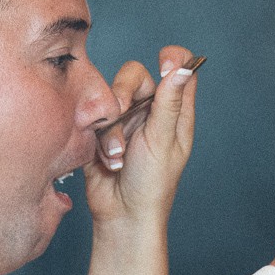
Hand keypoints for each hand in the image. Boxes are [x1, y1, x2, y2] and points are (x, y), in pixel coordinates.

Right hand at [86, 46, 198, 230]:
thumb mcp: (162, 140)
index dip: (173, 60)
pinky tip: (104, 157)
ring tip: (115, 155)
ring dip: (110, 125)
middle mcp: (150, 110)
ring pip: (109, 95)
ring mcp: (125, 119)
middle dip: (124, 94)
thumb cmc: (152, 184)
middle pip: (135, 75)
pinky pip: (91, 115)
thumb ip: (168, 101)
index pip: (179, 68)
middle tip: (122, 113)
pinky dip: (96, 134)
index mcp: (174, 111)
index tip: (163, 63)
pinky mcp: (101, 130)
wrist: (121, 215)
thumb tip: (183, 66)